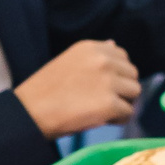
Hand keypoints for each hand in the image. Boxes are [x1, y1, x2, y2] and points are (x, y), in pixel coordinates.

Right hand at [14, 39, 139, 136]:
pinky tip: (101, 120)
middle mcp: (103, 60)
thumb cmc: (44, 91)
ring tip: (102, 110)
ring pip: (134, 93)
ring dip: (123, 103)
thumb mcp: (69, 61)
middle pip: (132, 74)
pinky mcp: (110, 104)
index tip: (102, 85)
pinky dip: (118, 119)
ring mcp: (108, 82)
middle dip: (122, 88)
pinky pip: (128, 112)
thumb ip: (94, 55)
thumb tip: (114, 45)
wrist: (30, 112)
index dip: (116, 73)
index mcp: (91, 47)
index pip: (122, 56)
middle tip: (102, 100)